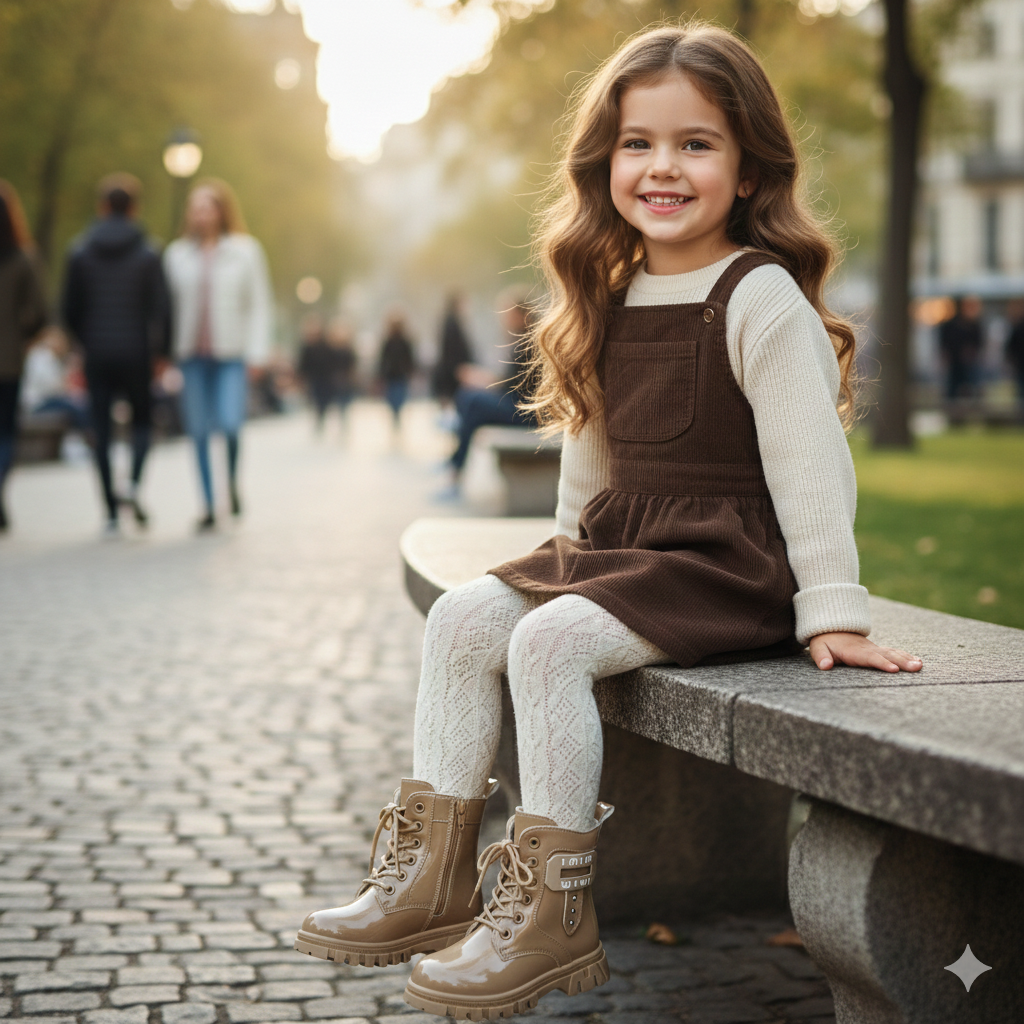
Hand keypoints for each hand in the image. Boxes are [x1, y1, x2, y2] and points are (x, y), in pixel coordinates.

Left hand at [808, 632, 922, 672]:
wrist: (831, 628)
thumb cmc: (825, 641)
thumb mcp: (818, 648)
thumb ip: (821, 657)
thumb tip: (825, 666)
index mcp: (854, 651)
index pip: (869, 658)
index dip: (881, 663)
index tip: (894, 670)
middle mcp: (867, 649)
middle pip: (886, 655)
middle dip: (902, 661)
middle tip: (916, 668)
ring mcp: (874, 649)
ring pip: (893, 653)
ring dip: (907, 659)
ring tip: (920, 666)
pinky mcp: (877, 650)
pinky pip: (894, 652)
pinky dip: (906, 656)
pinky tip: (918, 662)